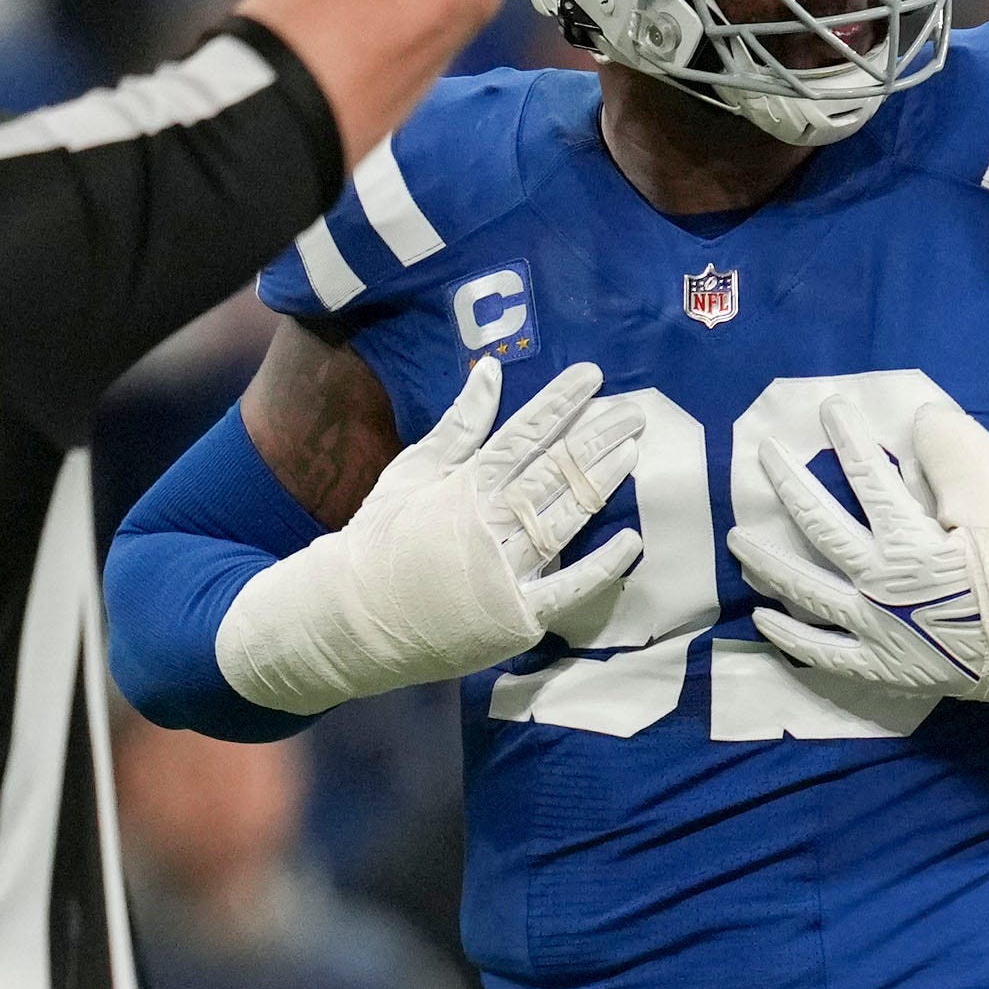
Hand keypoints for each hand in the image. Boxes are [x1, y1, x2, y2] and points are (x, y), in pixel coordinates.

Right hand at [216, 359, 645, 714]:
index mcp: (464, 485)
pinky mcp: (518, 614)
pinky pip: (569, 588)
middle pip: (553, 471)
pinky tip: (631, 539)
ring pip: (566, 517)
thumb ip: (458, 426)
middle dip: (595, 436)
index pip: (522, 435)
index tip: (593, 376)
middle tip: (633, 409)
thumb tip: (490, 370)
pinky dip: (602, 565)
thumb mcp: (411, 472)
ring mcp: (507, 570)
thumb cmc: (381, 539)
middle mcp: (490, 523)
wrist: (355, 618)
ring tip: (633, 450)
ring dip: (602, 482)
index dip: (560, 403)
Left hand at [727, 396, 988, 720]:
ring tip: (737, 541)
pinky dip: (792, 638)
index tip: (828, 408)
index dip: (846, 436)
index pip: (865, 475)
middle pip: (818, 526)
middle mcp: (878, 584)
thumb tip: (917, 419)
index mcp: (905, 538)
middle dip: (788, 485)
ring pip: (806, 591)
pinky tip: (766, 621)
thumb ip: (953, 449)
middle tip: (762, 455)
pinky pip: (825, 655)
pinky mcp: (886, 667)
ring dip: (768, 562)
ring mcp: (876, 631)